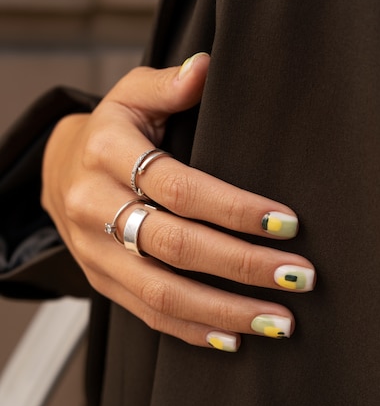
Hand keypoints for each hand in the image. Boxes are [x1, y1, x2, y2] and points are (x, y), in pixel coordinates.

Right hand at [42, 53, 314, 351]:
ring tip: (277, 321)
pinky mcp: (99, 277)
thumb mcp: (130, 93)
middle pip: (173, 245)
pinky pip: (144, 311)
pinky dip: (191, 328)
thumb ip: (167, 84)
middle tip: (295, 277)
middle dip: (241, 265)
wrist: (57, 170)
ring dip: (223, 310)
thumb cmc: (109, 130)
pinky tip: (233, 336)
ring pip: (160, 290)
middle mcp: (93, 204)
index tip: (285, 223)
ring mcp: (93, 249)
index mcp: (106, 152)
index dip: (233, 208)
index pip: (178, 186)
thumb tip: (206, 69)